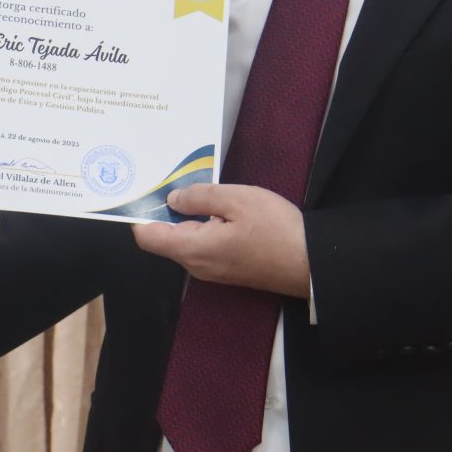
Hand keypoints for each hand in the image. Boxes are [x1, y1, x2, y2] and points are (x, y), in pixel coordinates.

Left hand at [131, 184, 309, 298]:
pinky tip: (218, 209)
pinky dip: (202, 227)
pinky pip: (203, 246)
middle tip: (174, 180)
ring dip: (187, 217)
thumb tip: (172, 199)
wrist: (312, 264)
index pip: (147, 237)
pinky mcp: (227, 270)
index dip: (140, 214)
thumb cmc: (277, 230)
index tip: (144, 190)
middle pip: (164, 238)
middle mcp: (196, 265)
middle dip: (165, 211)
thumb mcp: (238, 200)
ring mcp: (212, 271)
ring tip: (199, 189)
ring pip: (185, 241)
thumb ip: (200, 197)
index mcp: (193, 249)